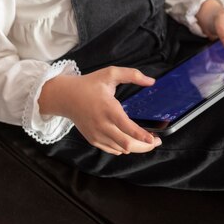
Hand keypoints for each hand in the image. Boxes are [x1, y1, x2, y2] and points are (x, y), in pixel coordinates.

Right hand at [38, 66, 161, 155]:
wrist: (66, 97)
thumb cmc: (90, 84)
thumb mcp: (110, 73)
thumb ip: (132, 75)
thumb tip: (152, 82)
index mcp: (108, 108)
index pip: (126, 127)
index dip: (141, 136)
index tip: (153, 139)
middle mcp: (102, 125)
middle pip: (126, 144)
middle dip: (144, 146)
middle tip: (157, 141)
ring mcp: (97, 135)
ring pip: (121, 149)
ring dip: (135, 147)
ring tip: (147, 142)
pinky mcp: (93, 140)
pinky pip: (112, 149)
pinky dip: (123, 148)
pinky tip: (130, 142)